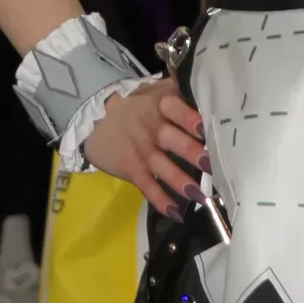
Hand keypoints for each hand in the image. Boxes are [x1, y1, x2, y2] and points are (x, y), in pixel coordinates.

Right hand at [82, 75, 207, 217]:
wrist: (92, 114)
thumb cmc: (136, 102)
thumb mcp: (155, 89)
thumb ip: (180, 90)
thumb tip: (211, 91)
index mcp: (160, 104)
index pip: (175, 109)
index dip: (190, 119)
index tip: (206, 129)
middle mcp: (151, 127)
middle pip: (171, 139)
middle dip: (190, 151)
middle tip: (210, 164)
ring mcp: (141, 150)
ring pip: (161, 166)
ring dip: (179, 180)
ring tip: (199, 194)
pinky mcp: (131, 168)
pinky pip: (146, 185)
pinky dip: (160, 200)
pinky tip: (176, 213)